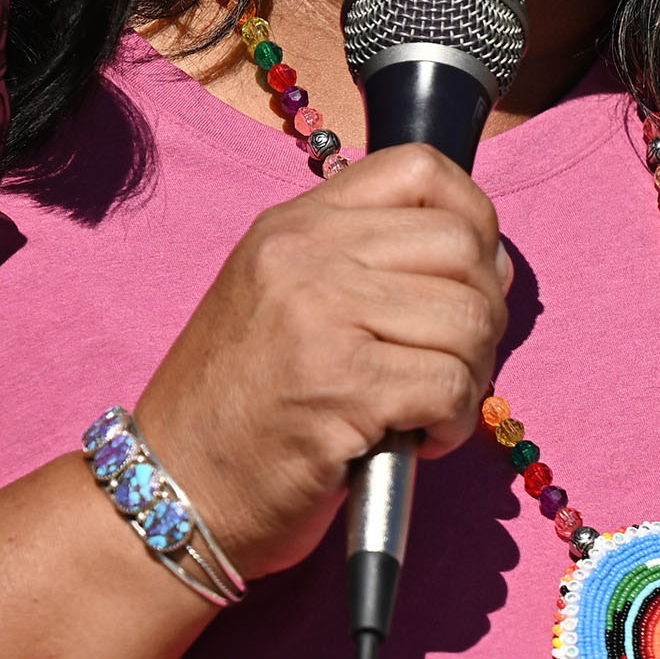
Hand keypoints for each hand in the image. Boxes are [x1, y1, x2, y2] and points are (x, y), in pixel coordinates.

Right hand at [129, 144, 510, 580]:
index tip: (472, 276)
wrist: (173, 490)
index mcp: (294, 225)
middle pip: (462, 244)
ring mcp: (321, 316)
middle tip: (452, 360)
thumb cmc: (239, 409)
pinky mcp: (343, 388)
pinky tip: (417, 440)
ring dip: (471, 374)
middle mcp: (305, 255)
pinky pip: (453, 386)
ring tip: (429, 407)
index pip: (421, 168)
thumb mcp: (283, 299)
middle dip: (483, 310)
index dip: (474, 218)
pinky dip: (454, 423)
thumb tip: (487, 261)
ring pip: (469, 318)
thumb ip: (365, 263)